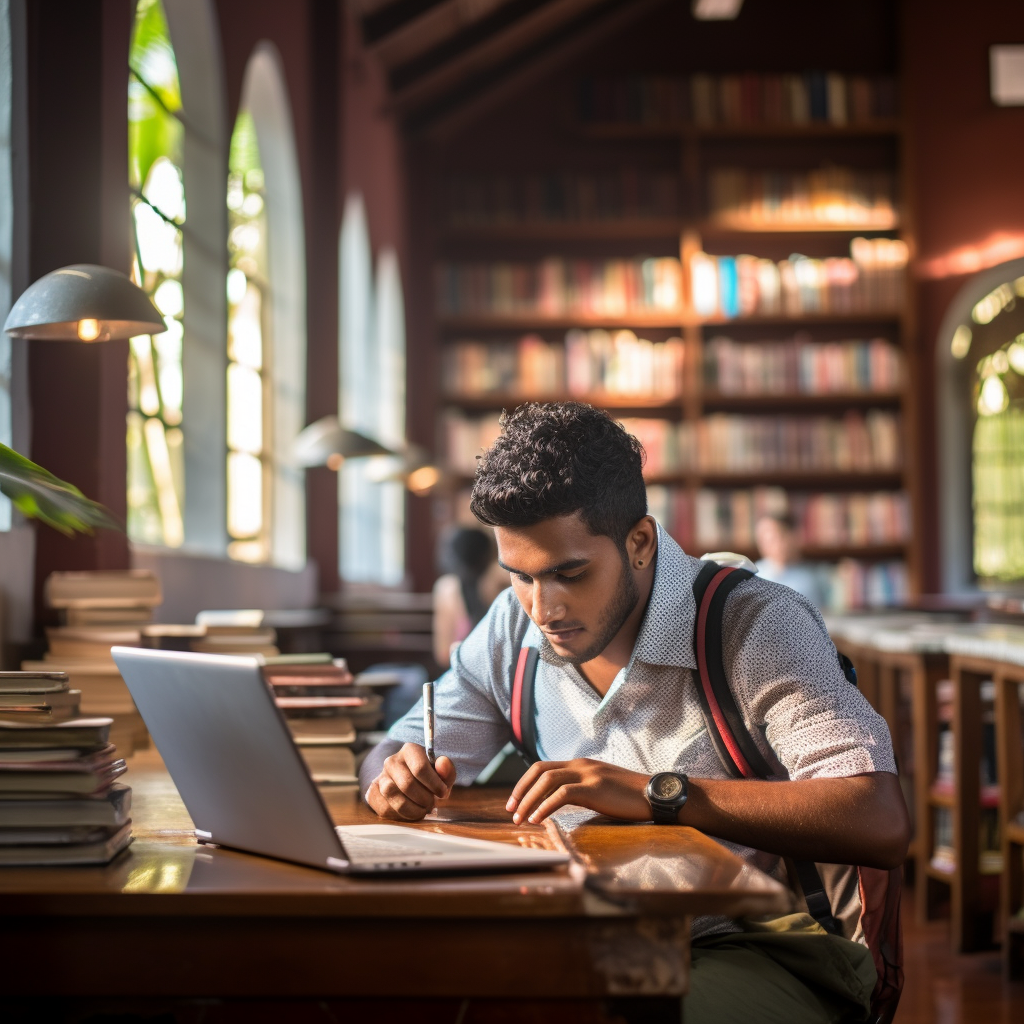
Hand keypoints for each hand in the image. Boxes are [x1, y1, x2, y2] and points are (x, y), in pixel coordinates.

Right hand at [366, 742, 456, 820]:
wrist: (408, 782)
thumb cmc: (428, 778)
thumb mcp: (441, 773)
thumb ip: (446, 769)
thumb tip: (443, 763)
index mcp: (410, 750)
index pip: (420, 767)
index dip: (434, 784)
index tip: (442, 793)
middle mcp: (392, 761)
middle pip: (407, 784)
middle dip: (424, 799)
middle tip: (431, 803)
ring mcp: (381, 777)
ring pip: (394, 797)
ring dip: (412, 809)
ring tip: (422, 809)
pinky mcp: (373, 793)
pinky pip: (385, 809)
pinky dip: (400, 815)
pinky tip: (409, 812)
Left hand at [506, 758, 651, 824]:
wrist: (656, 794)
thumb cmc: (631, 797)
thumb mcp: (601, 788)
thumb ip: (582, 789)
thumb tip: (561, 802)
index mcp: (581, 764)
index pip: (543, 767)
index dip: (525, 783)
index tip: (516, 801)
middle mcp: (581, 764)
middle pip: (539, 770)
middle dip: (521, 789)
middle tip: (511, 810)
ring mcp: (588, 774)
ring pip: (547, 781)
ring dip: (529, 800)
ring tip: (520, 818)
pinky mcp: (595, 787)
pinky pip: (561, 794)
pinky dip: (545, 806)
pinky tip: (537, 819)